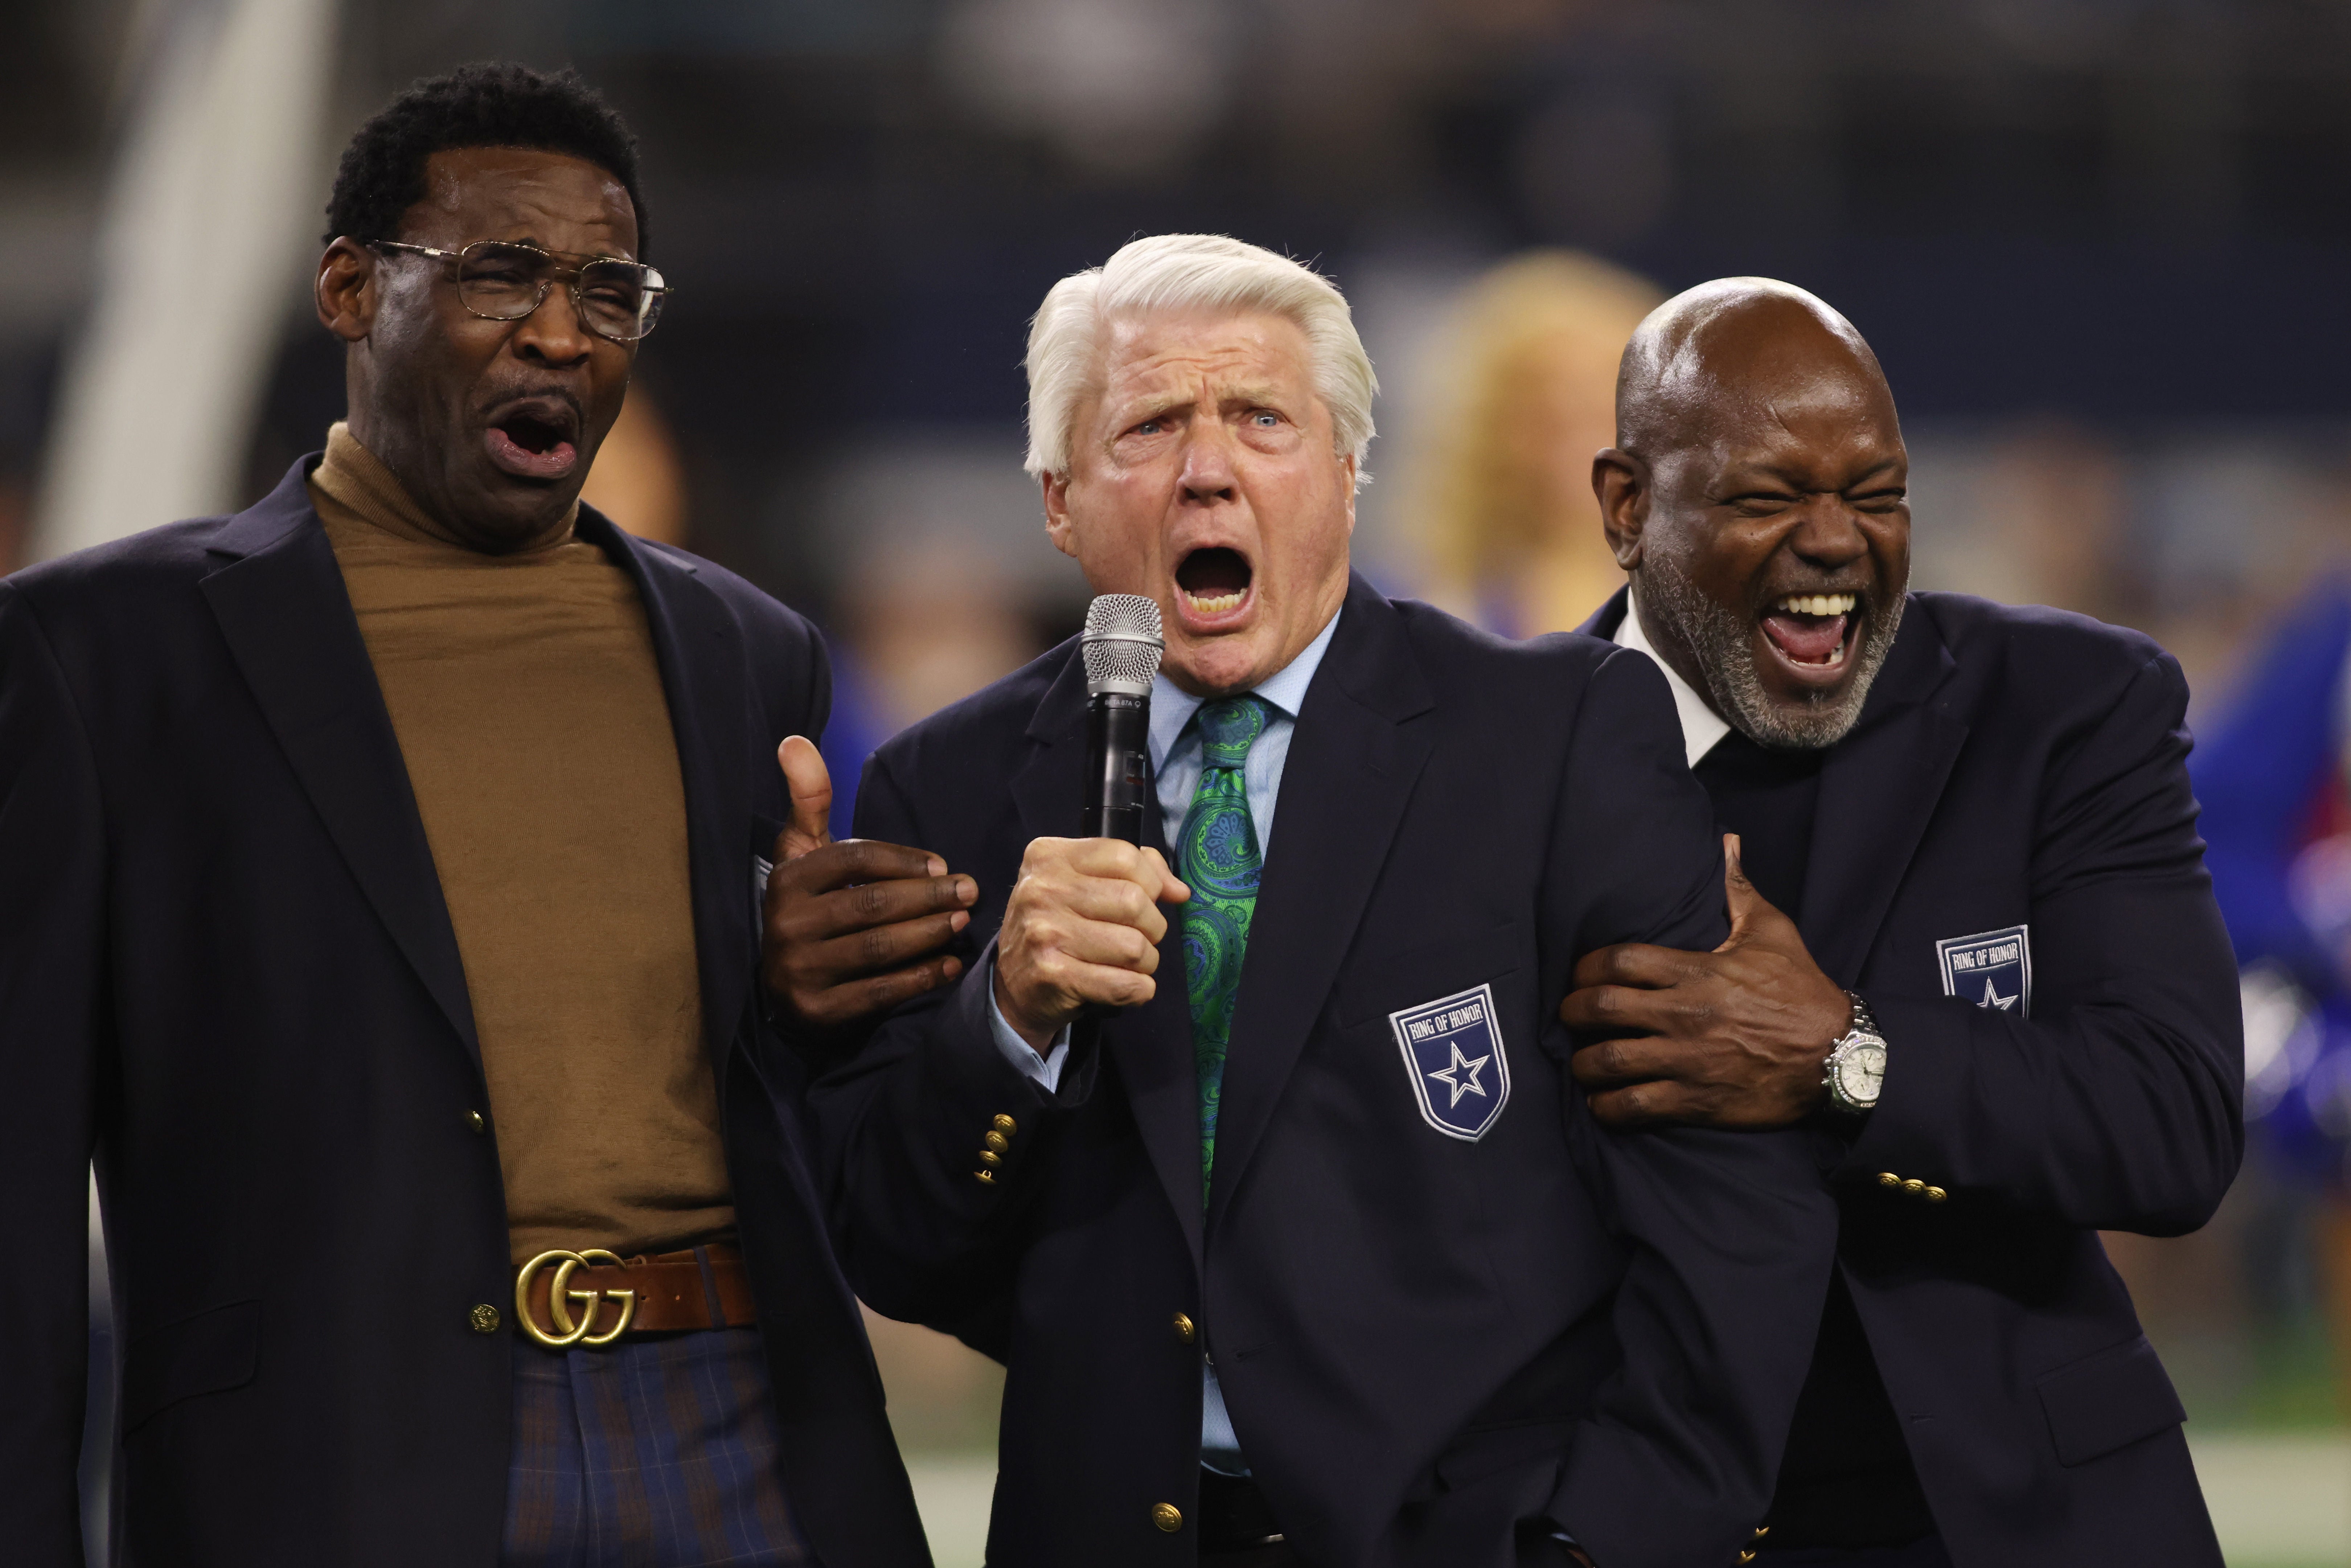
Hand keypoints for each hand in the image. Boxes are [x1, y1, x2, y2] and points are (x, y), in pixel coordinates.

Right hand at [760, 736, 977, 1030]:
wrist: (785, 984)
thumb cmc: (811, 903)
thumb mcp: (803, 849)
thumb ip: (808, 798)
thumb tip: (793, 740)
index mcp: (786, 880)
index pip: (854, 861)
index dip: (903, 860)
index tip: (943, 864)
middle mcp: (786, 925)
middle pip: (871, 906)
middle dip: (928, 897)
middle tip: (970, 890)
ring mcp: (799, 971)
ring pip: (879, 948)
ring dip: (930, 933)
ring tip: (963, 921)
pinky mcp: (817, 1011)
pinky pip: (880, 991)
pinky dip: (920, 978)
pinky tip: (950, 965)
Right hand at [995, 837, 1188, 1048]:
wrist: (1011, 987)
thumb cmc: (1057, 928)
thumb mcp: (1081, 883)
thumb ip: (1133, 871)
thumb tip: (1179, 891)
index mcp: (1050, 856)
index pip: (1125, 856)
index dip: (1151, 881)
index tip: (1147, 900)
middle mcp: (1042, 890)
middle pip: (1135, 901)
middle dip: (1152, 926)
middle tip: (1139, 937)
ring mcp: (1044, 933)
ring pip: (1135, 946)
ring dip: (1146, 961)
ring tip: (1130, 964)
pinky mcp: (1053, 975)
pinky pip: (1124, 984)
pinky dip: (1139, 990)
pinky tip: (1126, 986)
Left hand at [1558, 834, 1850, 1128]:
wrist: (1839, 1058)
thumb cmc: (1803, 992)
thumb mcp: (1773, 932)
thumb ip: (1738, 891)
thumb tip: (1726, 844)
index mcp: (1696, 972)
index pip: (1619, 961)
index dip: (1586, 967)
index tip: (1580, 974)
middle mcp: (1684, 1015)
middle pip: (1601, 1008)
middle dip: (1571, 1011)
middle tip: (1569, 1014)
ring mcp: (1686, 1060)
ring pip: (1608, 1061)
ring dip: (1583, 1062)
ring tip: (1581, 1061)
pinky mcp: (1695, 1101)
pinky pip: (1633, 1106)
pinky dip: (1607, 1107)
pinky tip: (1602, 1102)